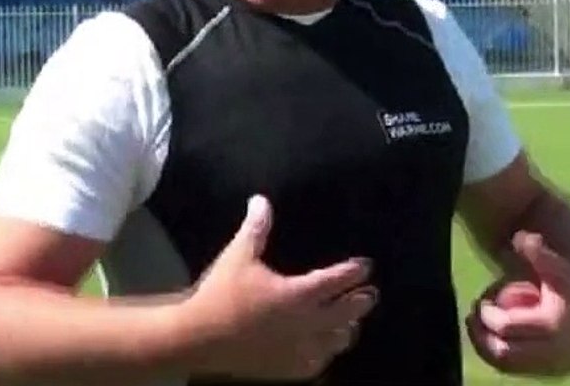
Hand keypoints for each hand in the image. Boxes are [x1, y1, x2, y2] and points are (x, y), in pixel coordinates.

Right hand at [179, 195, 377, 381]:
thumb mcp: (238, 256)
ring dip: (347, 328)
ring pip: (338, 341)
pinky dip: (327, 351)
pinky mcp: (290, 369)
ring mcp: (300, 350)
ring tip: (351, 322)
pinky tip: (324, 347)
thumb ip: (255, 229)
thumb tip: (261, 200)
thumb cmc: (220, 295)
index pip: (337, 281)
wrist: (199, 340)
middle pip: (348, 312)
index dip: (355, 271)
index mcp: (298, 294)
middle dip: (361, 301)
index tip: (366, 266)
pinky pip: (320, 361)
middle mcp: (307, 324)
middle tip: (370, 293)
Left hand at [466, 231, 569, 377]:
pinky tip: (488, 336)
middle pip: (503, 352)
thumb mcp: (560, 268)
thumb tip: (522, 237)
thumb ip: (541, 255)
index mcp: (555, 325)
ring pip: (505, 364)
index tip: (481, 300)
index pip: (507, 326)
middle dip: (482, 334)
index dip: (488, 315)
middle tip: (473, 313)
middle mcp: (555, 354)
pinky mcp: (547, 373)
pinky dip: (496, 354)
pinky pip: (514, 369)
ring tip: (476, 323)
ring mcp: (551, 367)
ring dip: (485, 345)